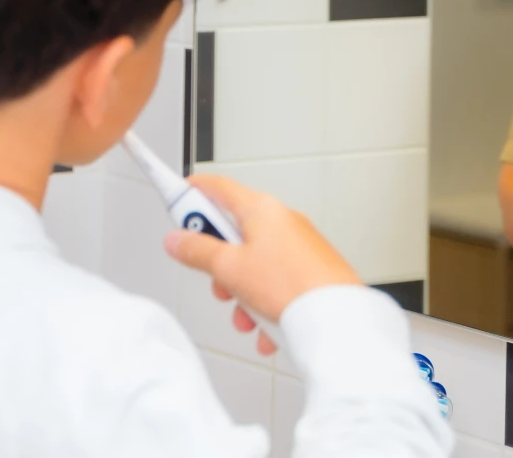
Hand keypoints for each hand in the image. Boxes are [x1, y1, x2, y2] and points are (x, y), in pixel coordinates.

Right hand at [163, 174, 360, 346]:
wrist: (338, 319)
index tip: (174, 206)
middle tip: (212, 277)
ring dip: (240, 290)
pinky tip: (265, 327)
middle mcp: (281, 222)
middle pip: (232, 231)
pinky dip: (264, 304)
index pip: (215, 186)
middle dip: (216, 261)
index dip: (189, 193)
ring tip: (244, 315)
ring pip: (253, 264)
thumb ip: (196, 252)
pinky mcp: (311, 272)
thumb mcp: (230, 269)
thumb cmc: (294, 286)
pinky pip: (275, 283)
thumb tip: (176, 241)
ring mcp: (298, 247)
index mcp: (261, 209)